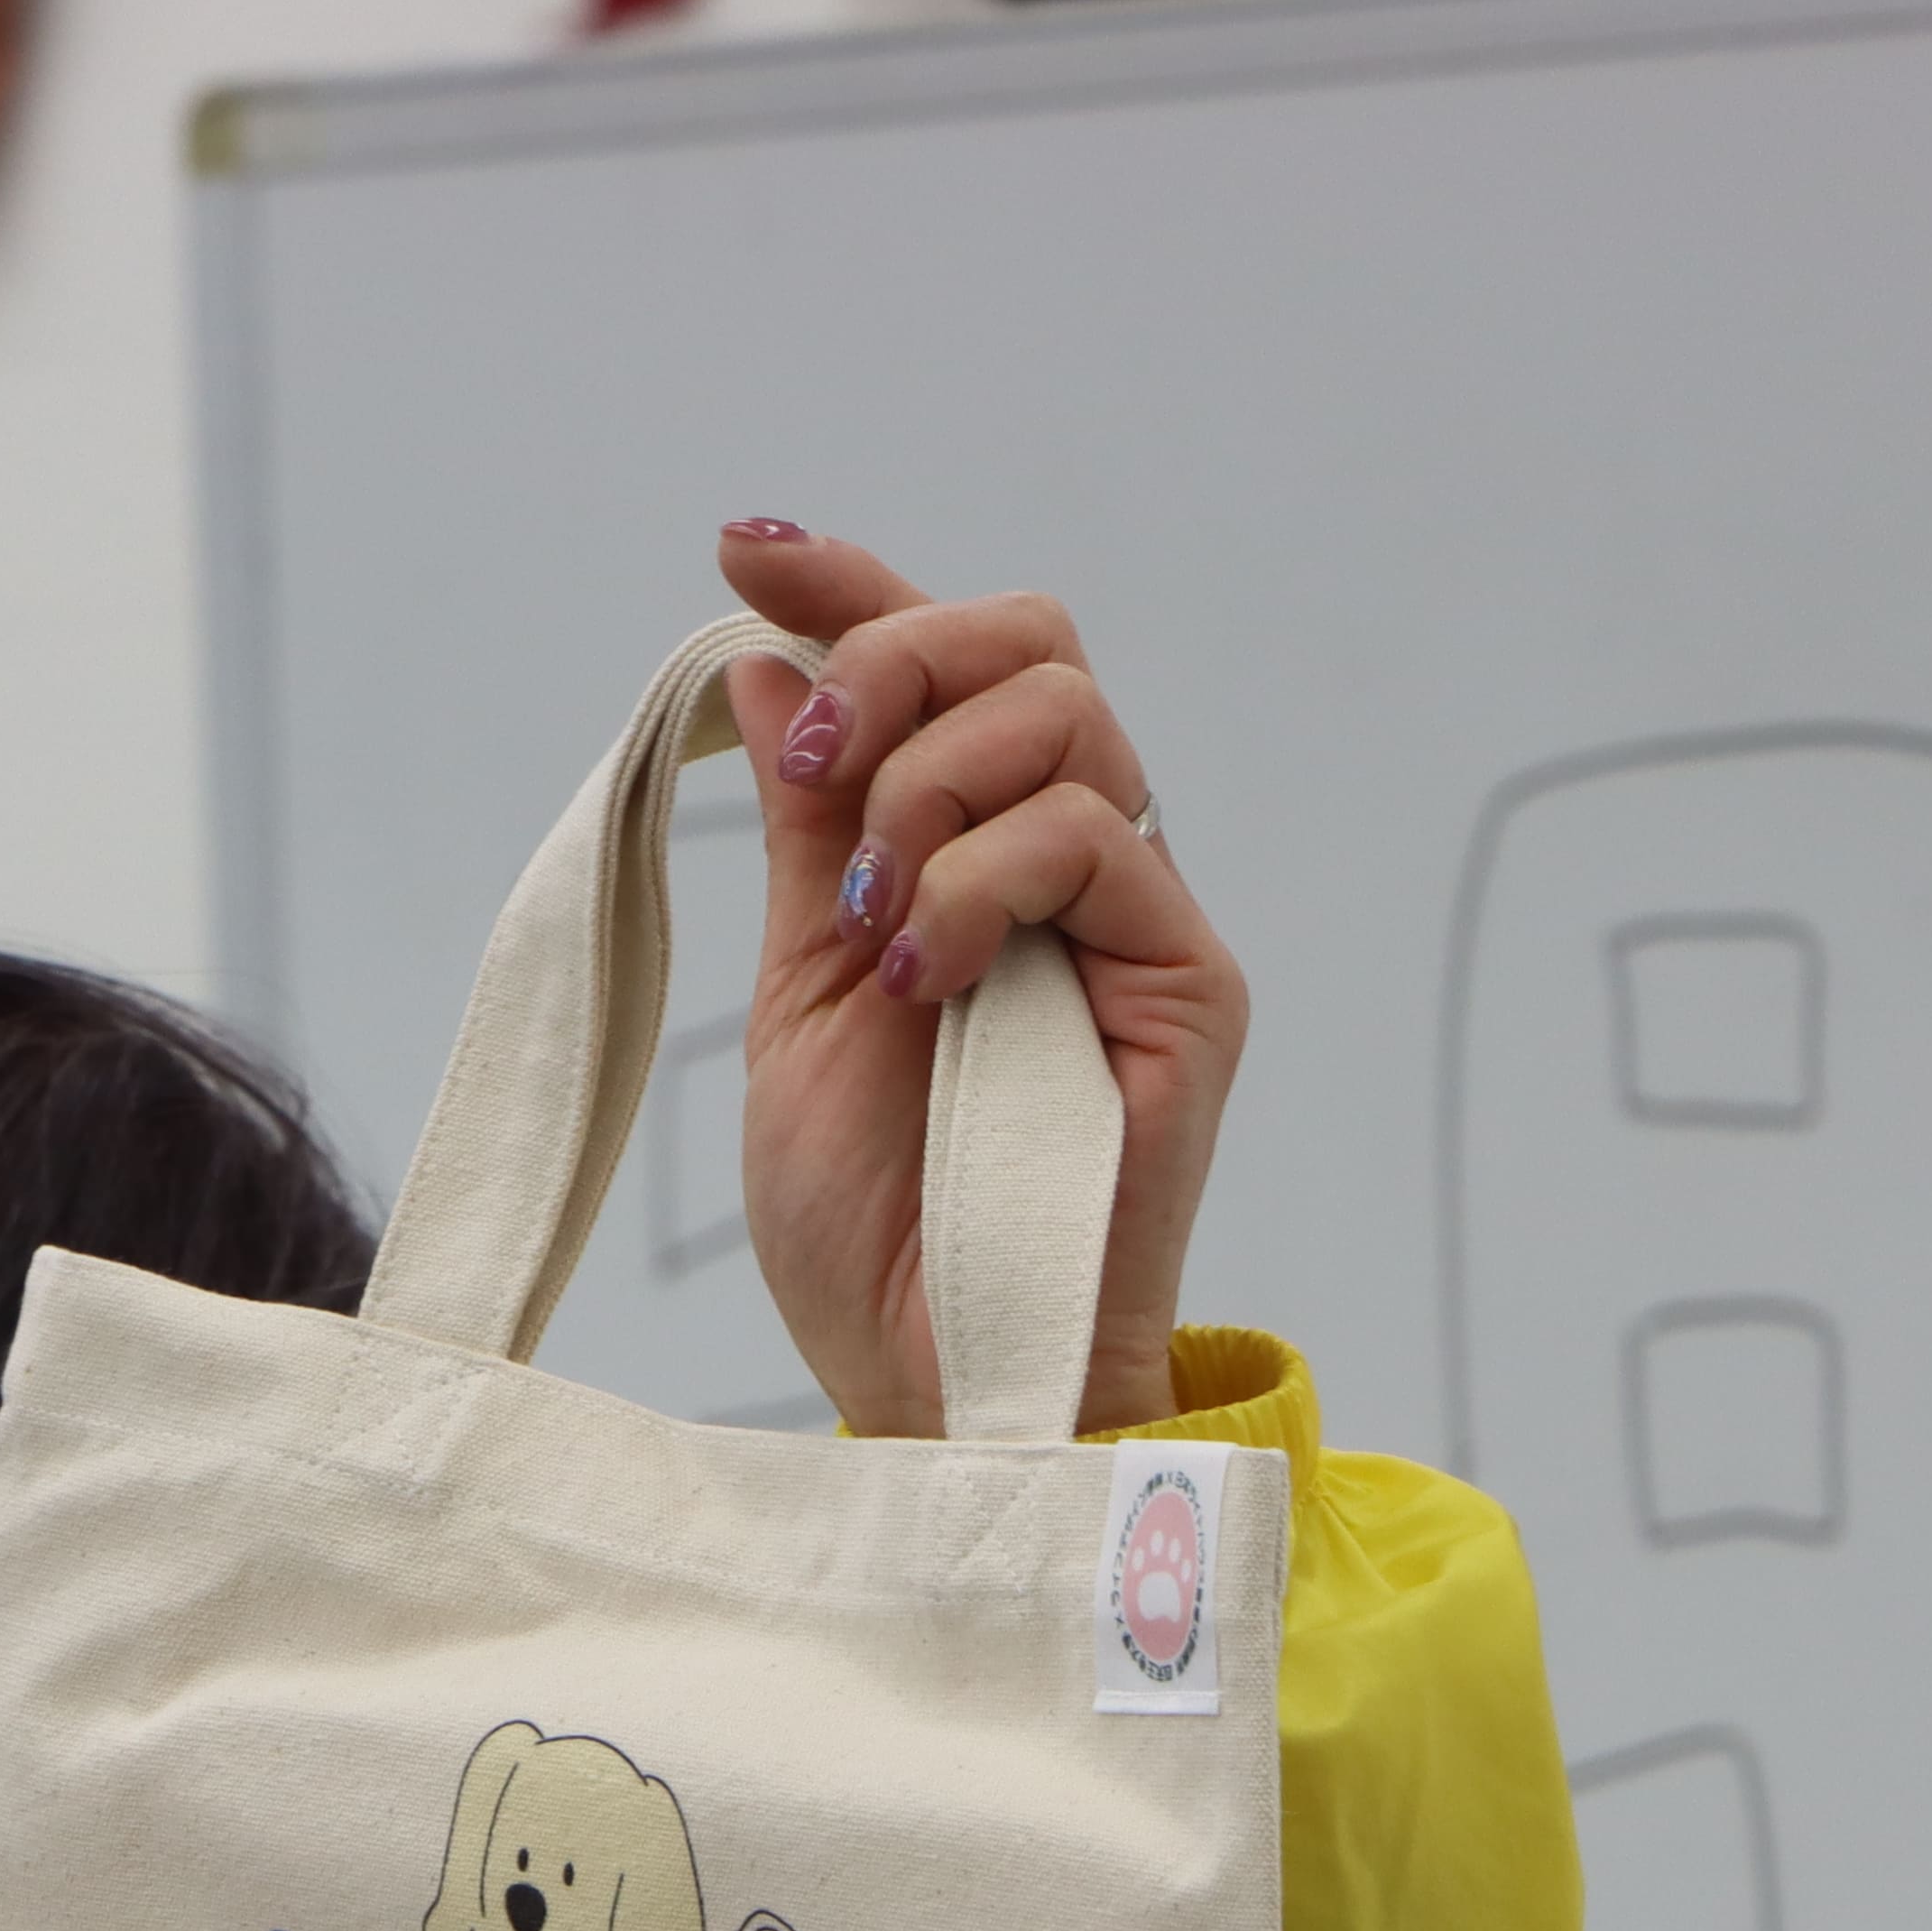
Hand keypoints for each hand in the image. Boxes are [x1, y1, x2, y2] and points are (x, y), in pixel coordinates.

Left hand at [708, 524, 1248, 1436]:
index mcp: (969, 857)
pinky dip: (983, 877)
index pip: (941, 667)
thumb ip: (810, 832)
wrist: (931, 1378)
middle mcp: (1068, 866)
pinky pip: (1097, 833)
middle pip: (1024, 642)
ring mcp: (1135, 917)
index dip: (850, 586)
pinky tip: (927, 974)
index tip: (743, 552)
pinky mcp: (1188, 980)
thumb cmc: (871, 1224)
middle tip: (822, 772)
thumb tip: (771, 668)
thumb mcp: (800, 992)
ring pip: (1062, 714)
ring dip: (930, 787)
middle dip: (896, 661)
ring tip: (875, 918)